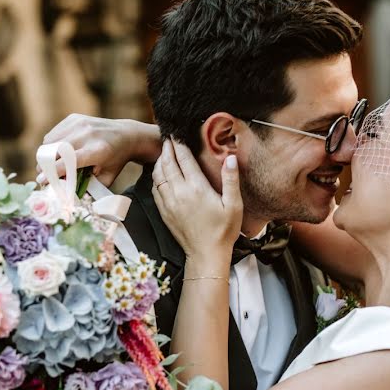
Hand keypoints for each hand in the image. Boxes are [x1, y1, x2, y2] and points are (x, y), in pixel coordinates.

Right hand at [37, 115, 161, 186]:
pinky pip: (54, 133)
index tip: (42, 181)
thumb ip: (89, 188)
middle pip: (56, 150)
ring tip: (49, 164)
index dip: (53, 172)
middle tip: (42, 175)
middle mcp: (88, 134)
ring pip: (51, 141)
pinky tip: (57, 151)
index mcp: (97, 150)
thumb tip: (67, 196)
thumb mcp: (107, 178)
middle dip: (45, 164)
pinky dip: (51, 144)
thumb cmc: (115, 160)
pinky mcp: (74, 118)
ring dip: (46, 154)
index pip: (69, 161)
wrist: (126, 135)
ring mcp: (80, 123)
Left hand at [152, 139, 242, 261]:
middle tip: (167, 138)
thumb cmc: (223, 230)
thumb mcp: (234, 205)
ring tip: (163, 152)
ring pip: (158, 175)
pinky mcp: (164, 212)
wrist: (206, 254)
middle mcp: (180, 193)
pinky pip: (155, 189)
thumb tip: (230, 158)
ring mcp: (169, 203)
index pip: (184, 160)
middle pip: (168, 164)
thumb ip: (231, 180)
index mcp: (197, 188)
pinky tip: (158, 173)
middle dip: (167, 149)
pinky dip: (155, 177)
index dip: (179, 145)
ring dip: (159, 161)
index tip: (176, 135)